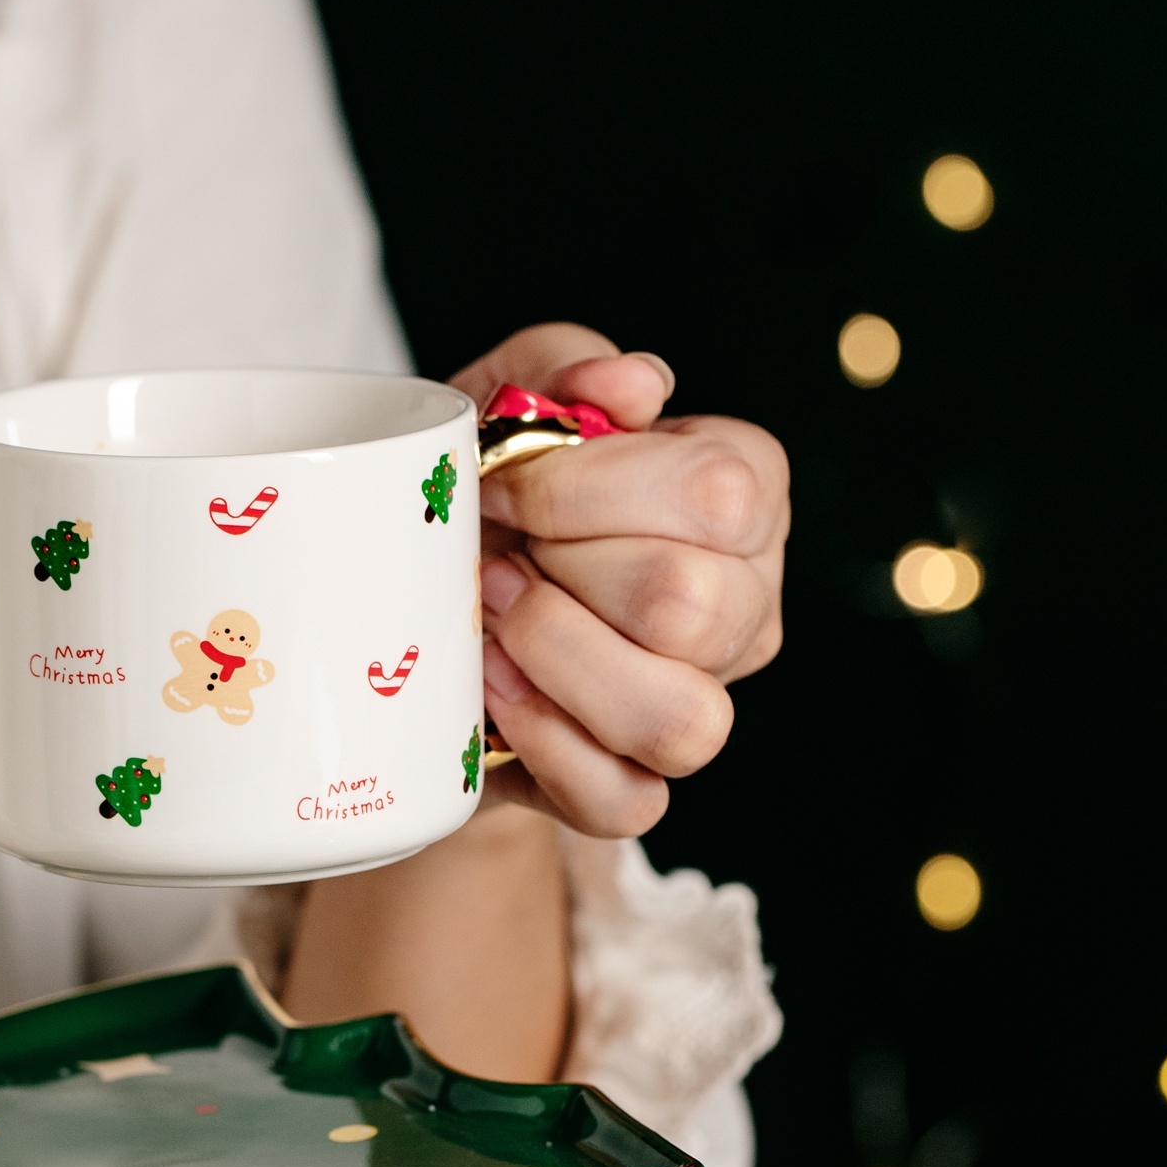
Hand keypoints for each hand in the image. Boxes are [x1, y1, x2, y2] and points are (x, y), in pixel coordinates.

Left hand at [456, 321, 788, 837]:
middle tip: (494, 557)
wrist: (420, 609)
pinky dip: (544, 748)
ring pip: (680, 718)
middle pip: (691, 604)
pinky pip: (624, 801)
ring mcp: (703, 705)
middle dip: (560, 573)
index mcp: (744, 493)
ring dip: (557, 662)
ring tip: (491, 622)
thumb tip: (631, 383)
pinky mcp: (638, 787)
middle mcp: (746, 604)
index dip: (582, 487)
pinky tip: (492, 694)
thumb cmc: (483, 496)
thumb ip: (560, 365)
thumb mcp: (500, 402)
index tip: (501, 482)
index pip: (717, 492)